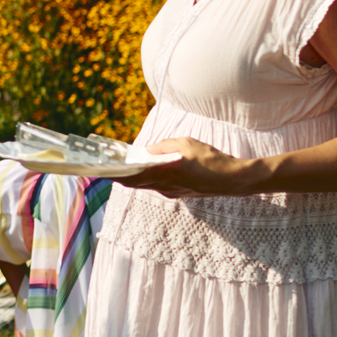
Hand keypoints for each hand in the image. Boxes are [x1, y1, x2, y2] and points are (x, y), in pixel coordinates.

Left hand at [111, 137, 249, 197]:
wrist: (234, 180)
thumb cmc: (212, 159)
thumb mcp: (187, 143)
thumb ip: (164, 145)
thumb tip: (148, 149)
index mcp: (165, 174)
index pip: (133, 177)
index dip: (116, 173)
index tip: (103, 169)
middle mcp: (166, 187)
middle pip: (136, 183)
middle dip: (120, 175)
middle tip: (107, 167)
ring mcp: (172, 192)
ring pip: (146, 185)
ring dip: (133, 178)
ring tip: (121, 167)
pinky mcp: (179, 193)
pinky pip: (157, 186)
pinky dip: (147, 179)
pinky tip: (144, 170)